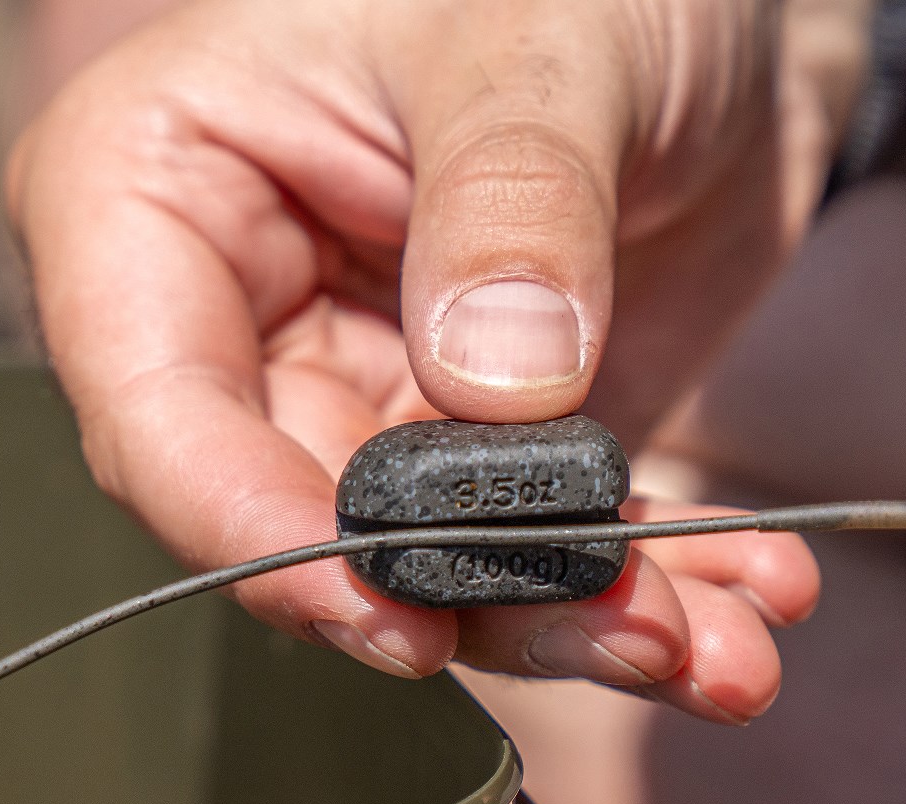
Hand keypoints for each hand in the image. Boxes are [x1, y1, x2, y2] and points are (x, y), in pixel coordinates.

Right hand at [8, 0, 859, 720]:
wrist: (692, 25)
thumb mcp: (532, 40)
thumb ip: (508, 205)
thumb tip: (498, 388)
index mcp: (167, 202)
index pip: (160, 416)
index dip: (259, 536)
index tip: (394, 615)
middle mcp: (255, 327)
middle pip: (312, 526)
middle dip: (476, 602)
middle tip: (641, 632)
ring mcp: (368, 398)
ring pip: (436, 569)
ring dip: (580, 618)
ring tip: (723, 641)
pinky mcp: (477, 446)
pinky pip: (532, 551)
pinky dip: (638, 586)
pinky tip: (744, 595)